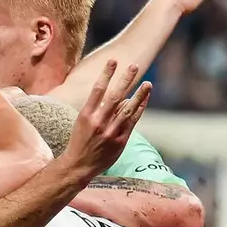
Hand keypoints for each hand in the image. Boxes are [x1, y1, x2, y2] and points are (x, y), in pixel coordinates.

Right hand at [61, 60, 151, 178]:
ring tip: (147, 83)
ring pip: (127, 109)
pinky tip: (144, 100)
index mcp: (86, 115)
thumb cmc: (79, 141)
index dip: (107, 74)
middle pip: (115, 96)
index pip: (97, 89)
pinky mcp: (120, 141)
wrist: (78, 166)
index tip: (113, 60)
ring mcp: (110, 132)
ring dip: (139, 95)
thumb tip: (119, 97)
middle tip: (134, 66)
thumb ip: (97, 109)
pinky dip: (139, 110)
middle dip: (125, 80)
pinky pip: (132, 122)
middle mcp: (98, 122)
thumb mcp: (81, 122)